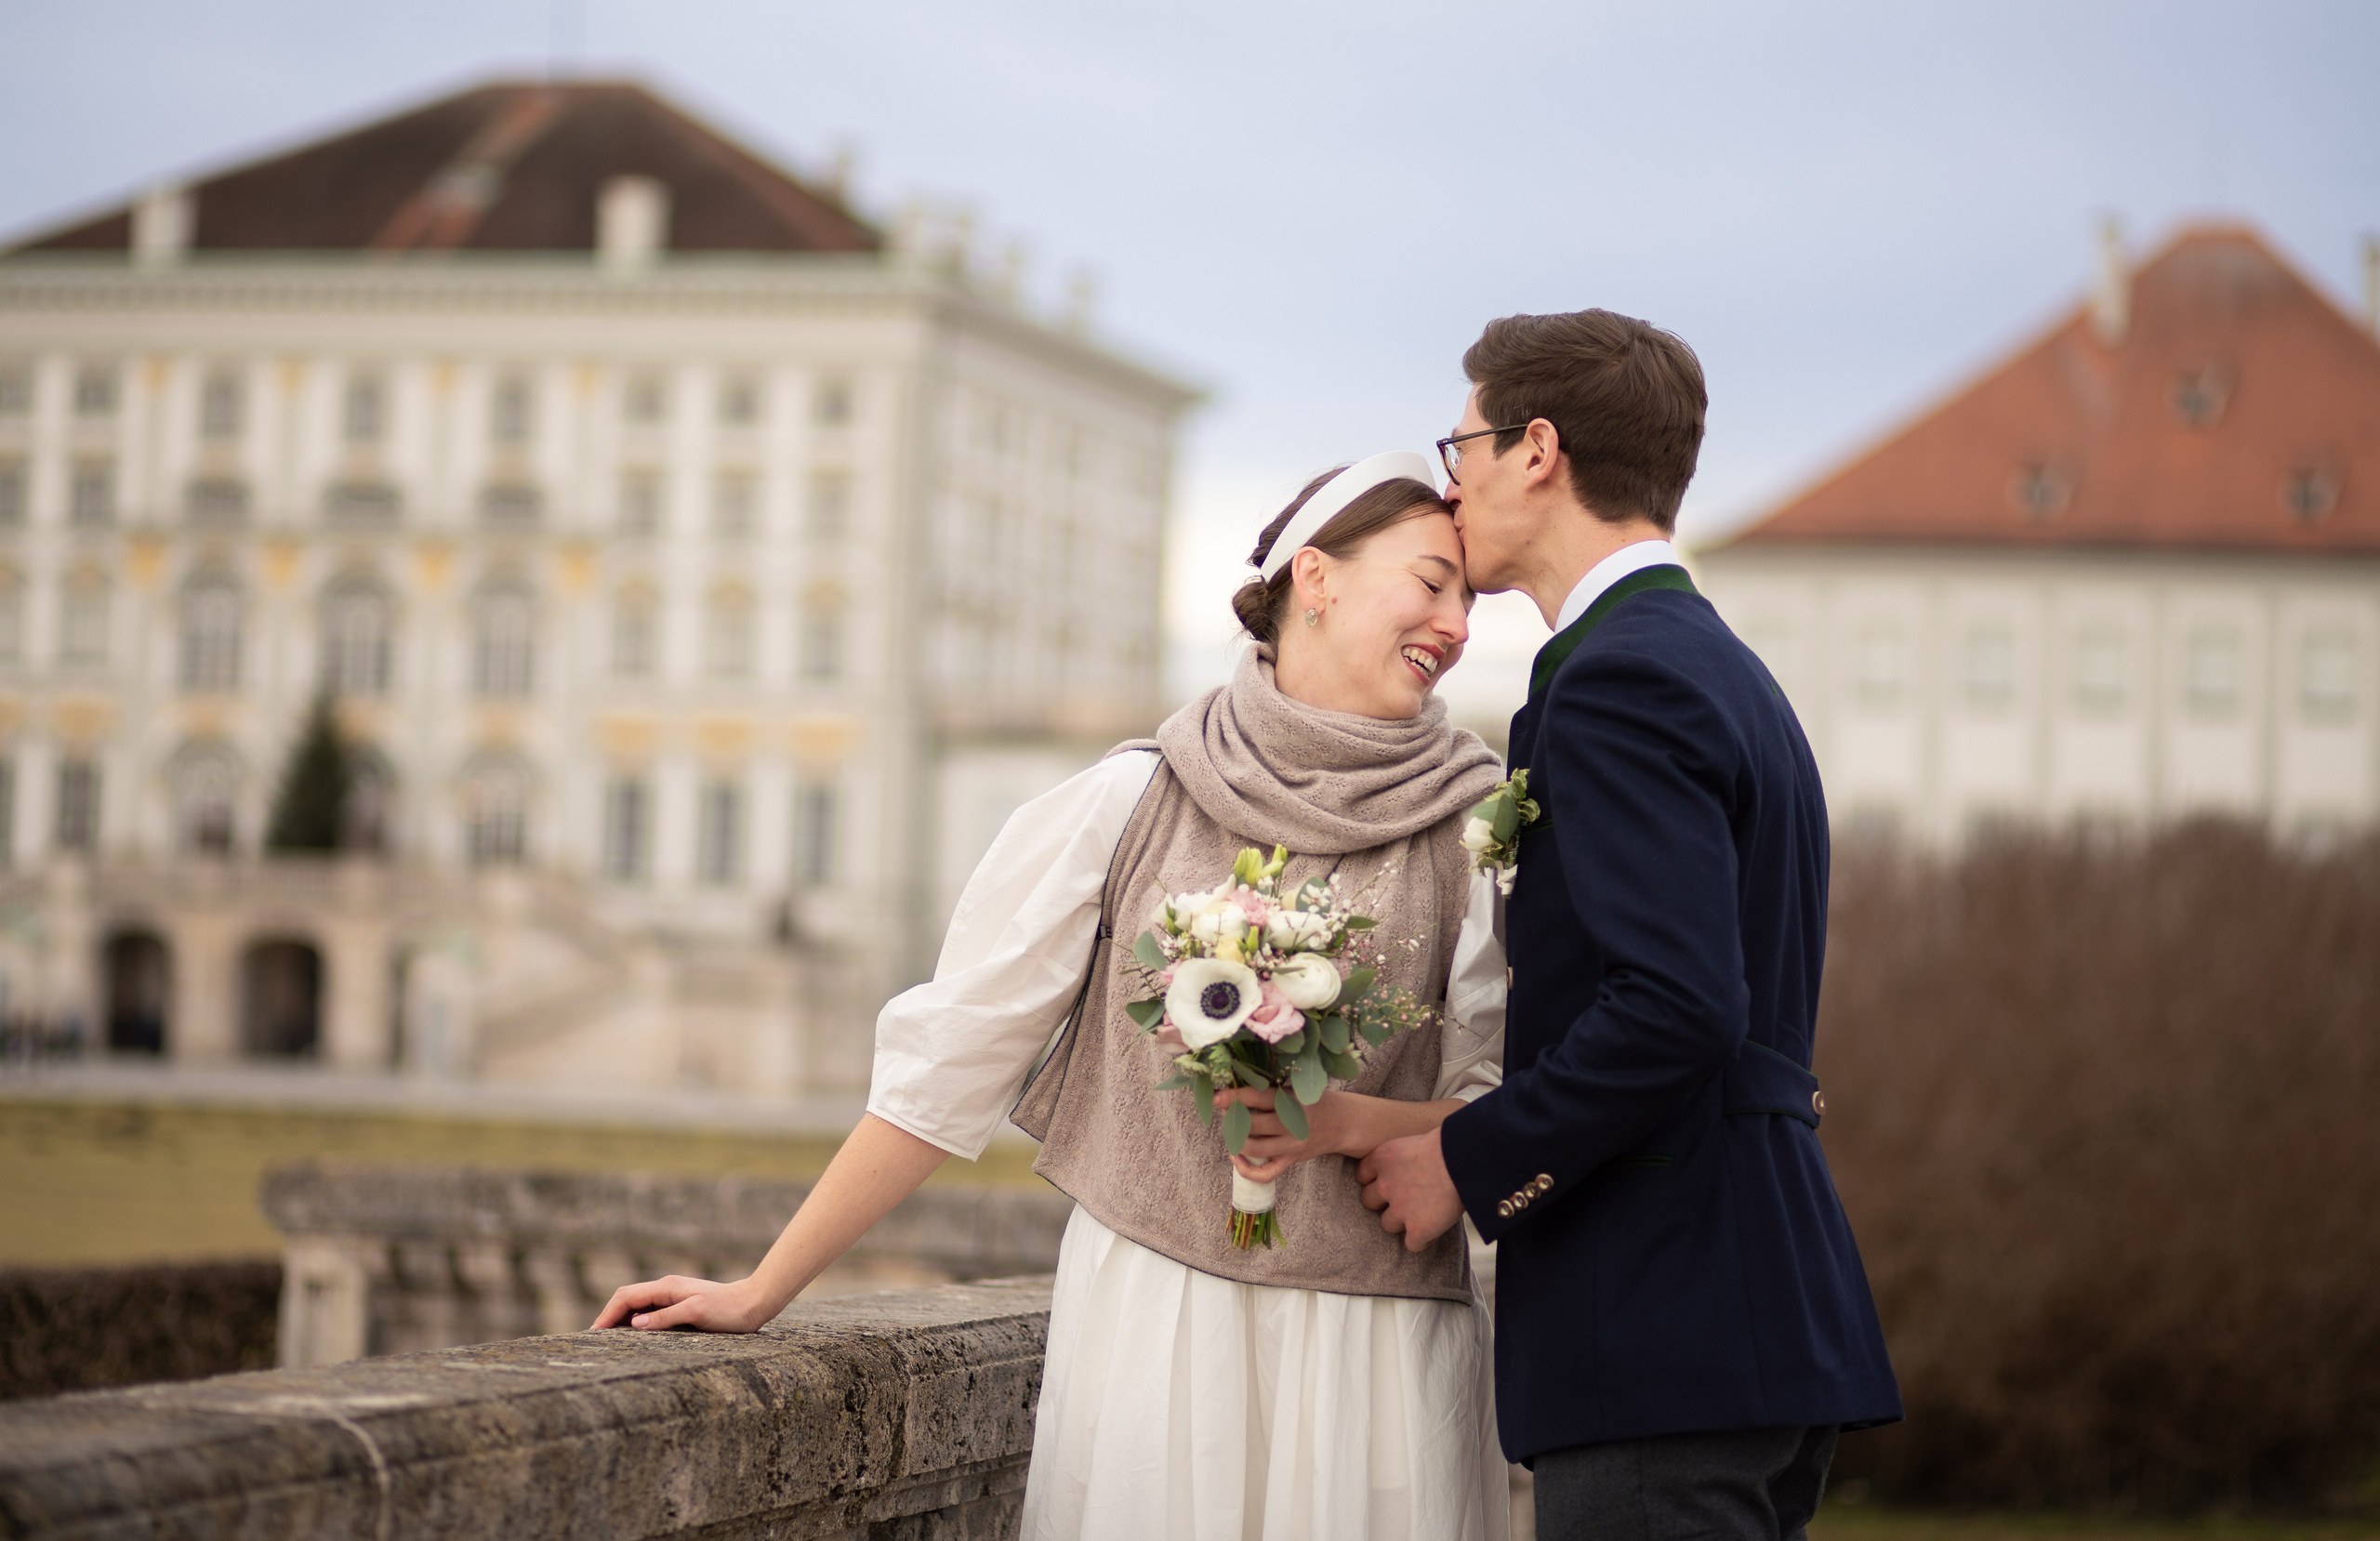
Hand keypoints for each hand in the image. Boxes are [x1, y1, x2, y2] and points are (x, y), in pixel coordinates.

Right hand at [591, 1274, 772, 1333]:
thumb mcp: (696, 1312)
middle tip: (595, 1340)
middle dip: (609, 1317)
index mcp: (666, 1287)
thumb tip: (634, 1324)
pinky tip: (634, 1339)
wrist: (753, 1305)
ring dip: (621, 1321)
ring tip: (608, 1342)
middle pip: (628, 1299)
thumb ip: (665, 1317)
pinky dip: (636, 1324)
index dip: (607, 1314)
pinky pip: (650, 1314)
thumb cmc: (728, 1310)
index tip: (593, 1333)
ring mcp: (673, 1298)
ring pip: (638, 1307)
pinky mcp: (681, 1308)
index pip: (626, 1297)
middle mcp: (666, 1290)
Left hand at [1216, 1085, 1358, 1181]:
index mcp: (1292, 1102)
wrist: (1343, 1123)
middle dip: (1232, 1118)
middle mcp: (1291, 1125)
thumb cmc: (1315, 1102)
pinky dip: (1246, 1169)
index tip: (1217, 1096)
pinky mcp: (1290, 1161)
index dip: (1233, 1097)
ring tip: (1231, 1130)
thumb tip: (1236, 1089)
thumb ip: (1272, 1090)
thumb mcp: (1297, 1089)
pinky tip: (1237, 1157)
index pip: (1257, 1098)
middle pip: (1251, 1125)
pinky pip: (1265, 1173)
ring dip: (1235, 1139)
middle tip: (1226, 1112)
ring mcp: (1291, 1146)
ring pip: (1253, 1148)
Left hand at [1356, 1127, 1464, 1252]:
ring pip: (1387, 1225)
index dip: (1376, 1179)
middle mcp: (1385, 1185)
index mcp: (1382, 1159)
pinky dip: (1422, 1240)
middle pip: (1368, 1201)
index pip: (1362, 1175)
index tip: (1390, 1180)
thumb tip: (1409, 1168)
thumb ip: (1403, 1158)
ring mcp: (1400, 1210)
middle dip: (1383, 1202)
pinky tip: (1433, 1230)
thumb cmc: (1448, 1145)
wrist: (1463, 1161)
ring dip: (1401, 1222)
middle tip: (1404, 1199)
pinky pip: (1411, 1244)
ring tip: (1420, 1215)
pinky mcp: (1417, 1230)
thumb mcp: (1414, 1142)